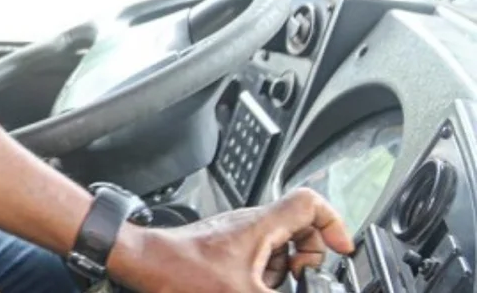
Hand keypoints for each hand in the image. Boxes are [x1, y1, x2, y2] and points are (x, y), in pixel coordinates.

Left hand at [112, 188, 354, 291]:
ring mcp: (237, 234)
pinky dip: (263, 273)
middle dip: (308, 257)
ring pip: (279, 246)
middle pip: (300, 228)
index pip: (311, 202)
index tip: (340, 251)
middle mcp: (251, 223)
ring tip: (267, 285)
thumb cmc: (181, 270)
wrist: (144, 264)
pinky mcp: (225, 247)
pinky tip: (249, 286)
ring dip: (283, 270)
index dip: (334, 224)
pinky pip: (258, 256)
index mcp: (261, 225)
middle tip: (300, 278)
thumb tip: (307, 290)